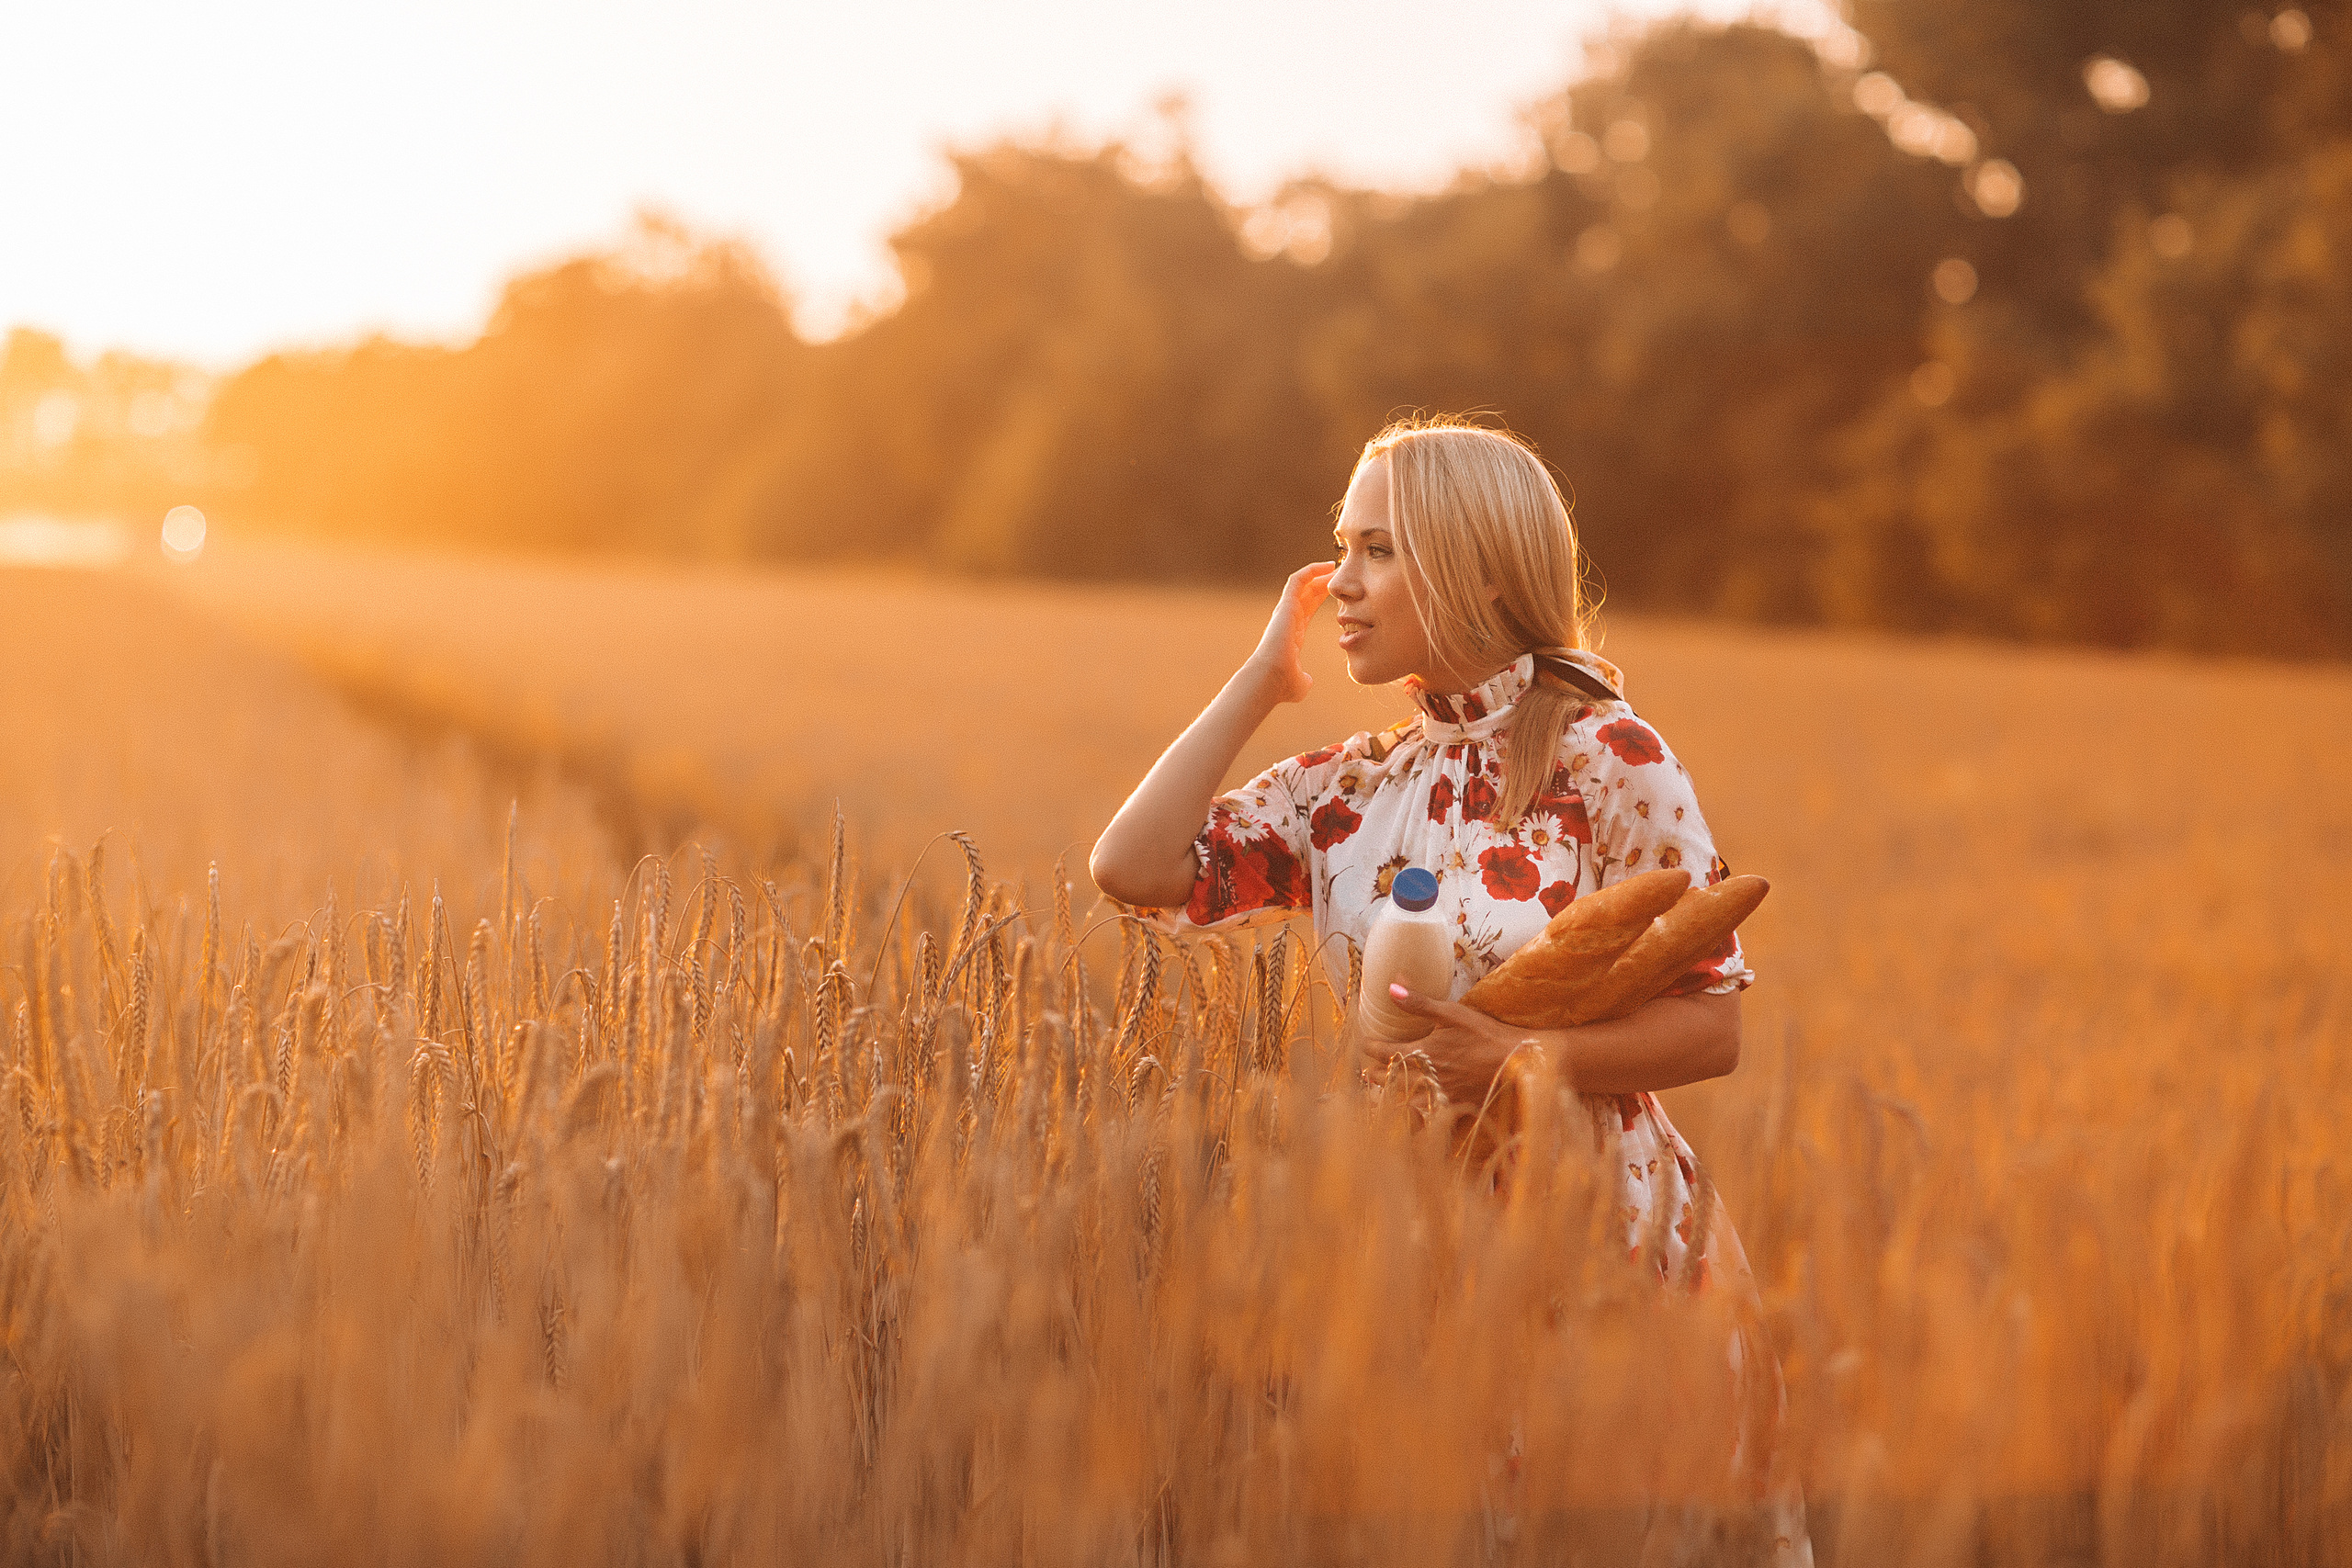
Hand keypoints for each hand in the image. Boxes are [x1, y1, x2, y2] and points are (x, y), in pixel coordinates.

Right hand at [1242, 561, 1335, 703]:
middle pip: (1306, 594)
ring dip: (1318, 573)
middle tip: (1340, 573)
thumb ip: (1304, 678)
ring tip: (1335, 566)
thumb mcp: (1299, 683)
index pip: (1307, 609)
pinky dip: (1311, 571)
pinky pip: (1297, 580)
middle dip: (1322, 583)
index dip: (1320, 598)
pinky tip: (1326, 566)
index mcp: (1292, 633)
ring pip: (1302, 584)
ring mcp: (1285, 611)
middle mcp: (1288, 619)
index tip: (1336, 592)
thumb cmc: (1283, 684)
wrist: (1271, 679)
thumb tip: (1307, 681)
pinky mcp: (1285, 605)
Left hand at [1359, 983, 1556, 1103]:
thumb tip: (1391, 987)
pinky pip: (1426, 1118)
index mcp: (1420, 1053)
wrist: (1516, 1060)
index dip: (1370, 1046)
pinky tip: (1410, 1115)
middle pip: (1387, 1079)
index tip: (1364, 1042)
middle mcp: (1424, 1078)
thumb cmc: (1484, 1033)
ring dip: (1387, 1098)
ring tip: (1377, 1096)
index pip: (1382, 1052)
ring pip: (1401, 1102)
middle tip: (1364, 1070)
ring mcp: (1438, 1096)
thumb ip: (1418, 1003)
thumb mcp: (1451, 1013)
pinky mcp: (1454, 1107)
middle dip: (1373, 1074)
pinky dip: (1413, 1117)